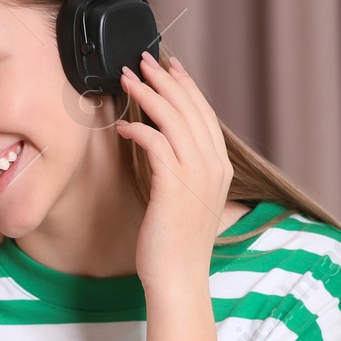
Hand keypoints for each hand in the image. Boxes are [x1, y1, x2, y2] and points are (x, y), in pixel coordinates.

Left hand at [115, 51, 232, 285]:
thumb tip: (161, 144)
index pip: (204, 114)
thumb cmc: (175, 244)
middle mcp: (213, 166)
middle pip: (190, 109)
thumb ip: (181, 169)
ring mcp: (196, 176)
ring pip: (173, 120)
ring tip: (126, 78)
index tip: (169, 66)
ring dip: (148, 95)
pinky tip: (122, 127)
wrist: (179, 279)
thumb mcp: (186, 199)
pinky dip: (138, 130)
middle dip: (164, 80)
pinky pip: (156, 144)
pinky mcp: (174, 186)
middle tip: (141, 60)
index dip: (186, 86)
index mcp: (219, 167)